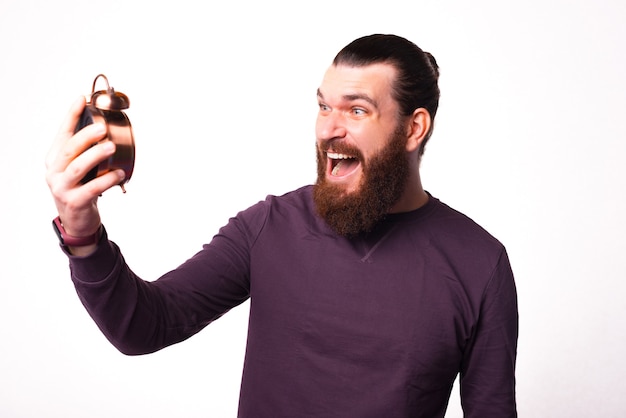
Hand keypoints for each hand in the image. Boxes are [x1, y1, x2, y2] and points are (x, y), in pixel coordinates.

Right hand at [45, 97, 125, 252]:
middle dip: (85, 136)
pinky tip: (119, 173)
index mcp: (55, 160)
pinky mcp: (75, 202)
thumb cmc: (81, 189)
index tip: (81, 99)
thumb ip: (87, 152)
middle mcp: (55, 172)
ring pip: (77, 168)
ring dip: (95, 156)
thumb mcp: (80, 168)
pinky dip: (106, 180)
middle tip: (102, 128)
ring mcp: (62, 188)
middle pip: (68, 149)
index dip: (71, 116)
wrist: (77, 221)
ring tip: (111, 147)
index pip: (62, 134)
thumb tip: (107, 127)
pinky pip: (92, 189)